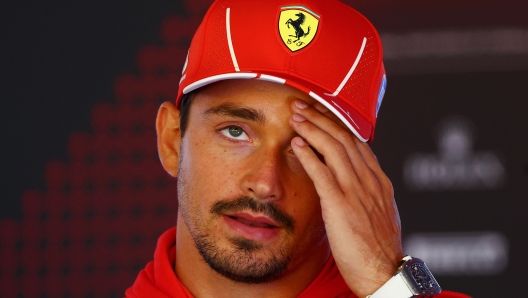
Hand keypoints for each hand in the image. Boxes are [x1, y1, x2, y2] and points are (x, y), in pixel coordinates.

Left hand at [289, 99, 402, 296]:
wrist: (383, 273)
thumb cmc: (379, 248)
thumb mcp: (379, 214)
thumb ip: (367, 193)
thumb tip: (354, 181)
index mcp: (379, 182)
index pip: (358, 143)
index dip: (338, 125)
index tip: (322, 113)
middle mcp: (369, 181)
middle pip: (344, 139)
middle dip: (321, 118)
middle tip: (303, 106)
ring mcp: (356, 192)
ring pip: (333, 149)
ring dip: (312, 129)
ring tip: (296, 117)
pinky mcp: (341, 205)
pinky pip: (322, 173)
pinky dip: (309, 155)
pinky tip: (297, 144)